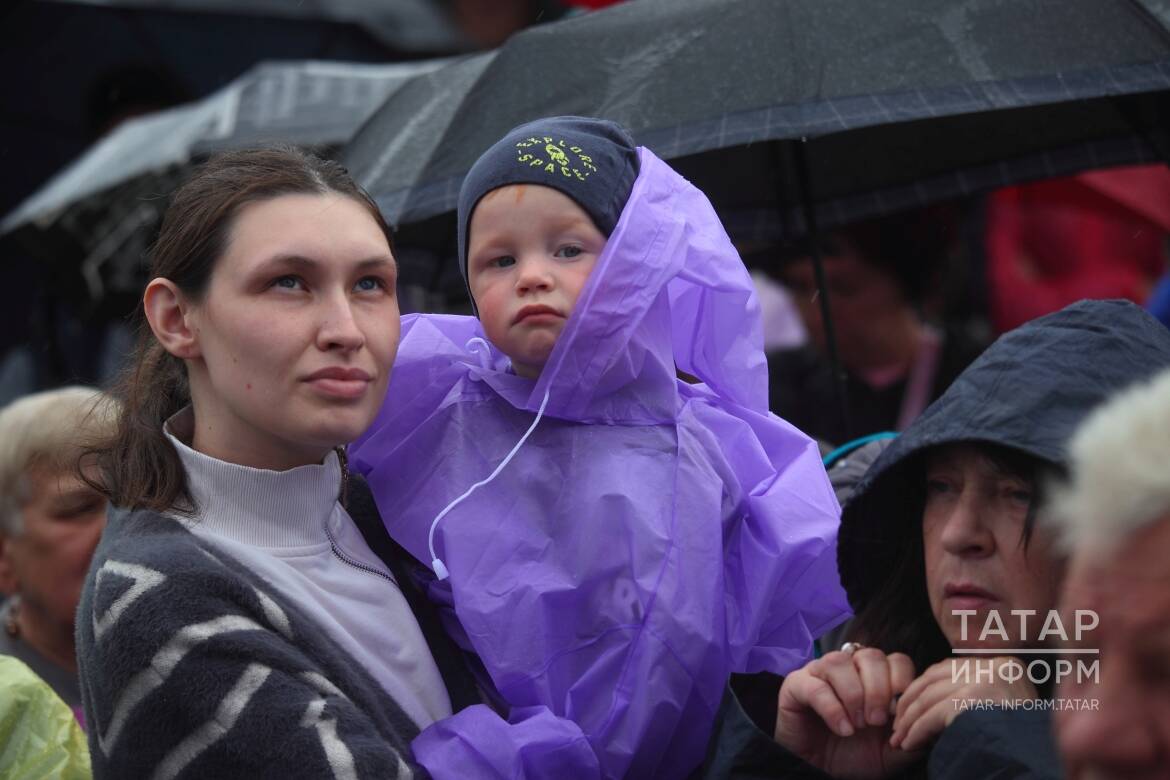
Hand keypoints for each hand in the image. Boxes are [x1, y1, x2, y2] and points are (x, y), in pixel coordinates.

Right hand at [775, 648, 923, 778]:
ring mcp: (819, 673)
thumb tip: (935, 720)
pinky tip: (842, 729)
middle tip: (877, 721)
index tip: (899, 713)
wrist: (821, 773)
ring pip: (839, 662)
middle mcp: (848, 667)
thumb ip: (914, 734)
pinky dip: (832, 708)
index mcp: (874, 676)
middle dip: (878, 690)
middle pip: (870, 656)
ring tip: (858, 724)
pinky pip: (815, 685)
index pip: (896, 659)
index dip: (901, 681)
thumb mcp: (894, 750)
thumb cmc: (858, 757)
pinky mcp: (795, 685)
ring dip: (854, 694)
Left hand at [891, 656, 1036, 750]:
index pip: (950, 668)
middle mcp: (996, 667)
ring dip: (909, 721)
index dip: (924, 688)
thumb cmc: (1020, 744)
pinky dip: (916, 731)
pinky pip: (933, 715)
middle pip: (936, 678)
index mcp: (1006, 665)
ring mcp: (985, 681)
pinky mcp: (973, 700)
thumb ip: (974, 692)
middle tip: (898, 725)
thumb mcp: (1003, 707)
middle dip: (911, 703)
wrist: (1038, 765)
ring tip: (899, 739)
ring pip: (930, 697)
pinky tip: (909, 743)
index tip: (909, 707)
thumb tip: (926, 693)